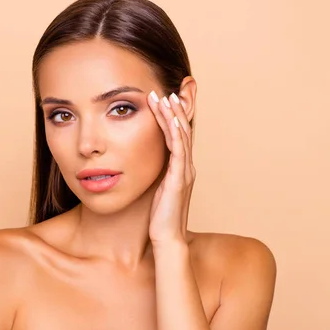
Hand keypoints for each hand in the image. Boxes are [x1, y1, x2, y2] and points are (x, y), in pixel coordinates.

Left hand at [146, 91, 195, 245]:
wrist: (167, 239)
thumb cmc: (160, 217)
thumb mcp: (156, 190)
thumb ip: (155, 175)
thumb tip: (142, 162)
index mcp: (181, 169)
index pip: (179, 136)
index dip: (173, 117)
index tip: (163, 99)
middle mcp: (186, 167)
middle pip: (183, 131)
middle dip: (175, 109)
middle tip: (166, 90)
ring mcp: (185, 172)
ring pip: (181, 136)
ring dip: (173, 115)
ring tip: (164, 97)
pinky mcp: (179, 178)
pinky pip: (179, 149)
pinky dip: (175, 132)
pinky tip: (170, 118)